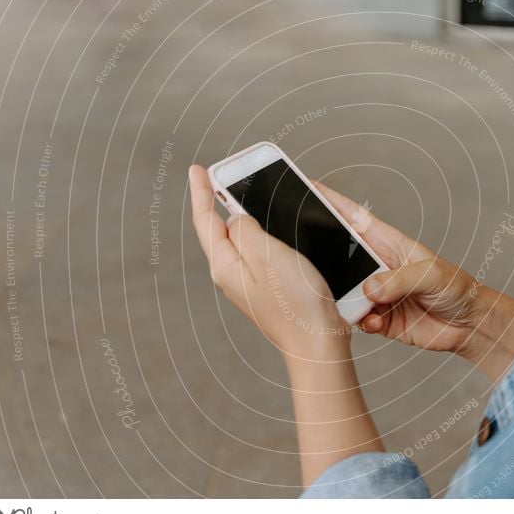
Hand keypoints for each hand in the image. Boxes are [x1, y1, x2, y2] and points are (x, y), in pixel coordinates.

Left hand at [189, 165, 350, 362]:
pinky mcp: (268, 289)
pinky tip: (270, 229)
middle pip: (219, 230)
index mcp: (226, 265)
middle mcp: (232, 276)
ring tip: (243, 197)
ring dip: (242, 217)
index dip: (200, 192)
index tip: (196, 170)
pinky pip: (258, 254)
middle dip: (217, 202)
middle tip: (217, 178)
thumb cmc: (296, 303)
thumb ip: (246, 230)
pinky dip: (260, 235)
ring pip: (240, 241)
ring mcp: (249, 285)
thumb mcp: (268, 254)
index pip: (205, 221)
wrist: (317, 344)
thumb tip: (236, 219)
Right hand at [316, 182, 513, 374]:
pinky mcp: (378, 317)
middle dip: (322, 257)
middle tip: (310, 262)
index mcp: (387, 243)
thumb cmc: (457, 288)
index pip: (353, 217)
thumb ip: (399, 280)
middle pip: (338, 254)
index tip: (304, 186)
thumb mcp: (431, 275)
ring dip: (344, 299)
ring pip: (342, 291)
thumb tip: (369, 289)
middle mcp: (376, 266)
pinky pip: (356, 319)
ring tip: (360, 305)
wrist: (470, 325)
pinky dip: (362, 322)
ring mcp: (375, 292)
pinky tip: (378, 322)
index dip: (329, 201)